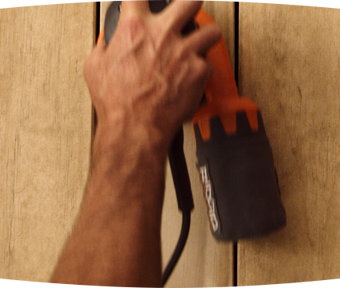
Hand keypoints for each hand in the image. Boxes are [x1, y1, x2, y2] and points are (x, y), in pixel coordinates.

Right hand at [83, 0, 220, 146]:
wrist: (135, 126)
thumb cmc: (116, 102)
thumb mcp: (95, 67)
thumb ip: (105, 47)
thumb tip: (109, 42)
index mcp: (135, 29)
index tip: (147, 0)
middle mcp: (163, 35)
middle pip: (190, 0)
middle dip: (190, 4)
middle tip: (186, 13)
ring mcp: (184, 52)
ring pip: (211, 31)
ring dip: (204, 38)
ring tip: (197, 47)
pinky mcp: (198, 72)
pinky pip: (208, 64)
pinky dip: (201, 70)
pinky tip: (191, 77)